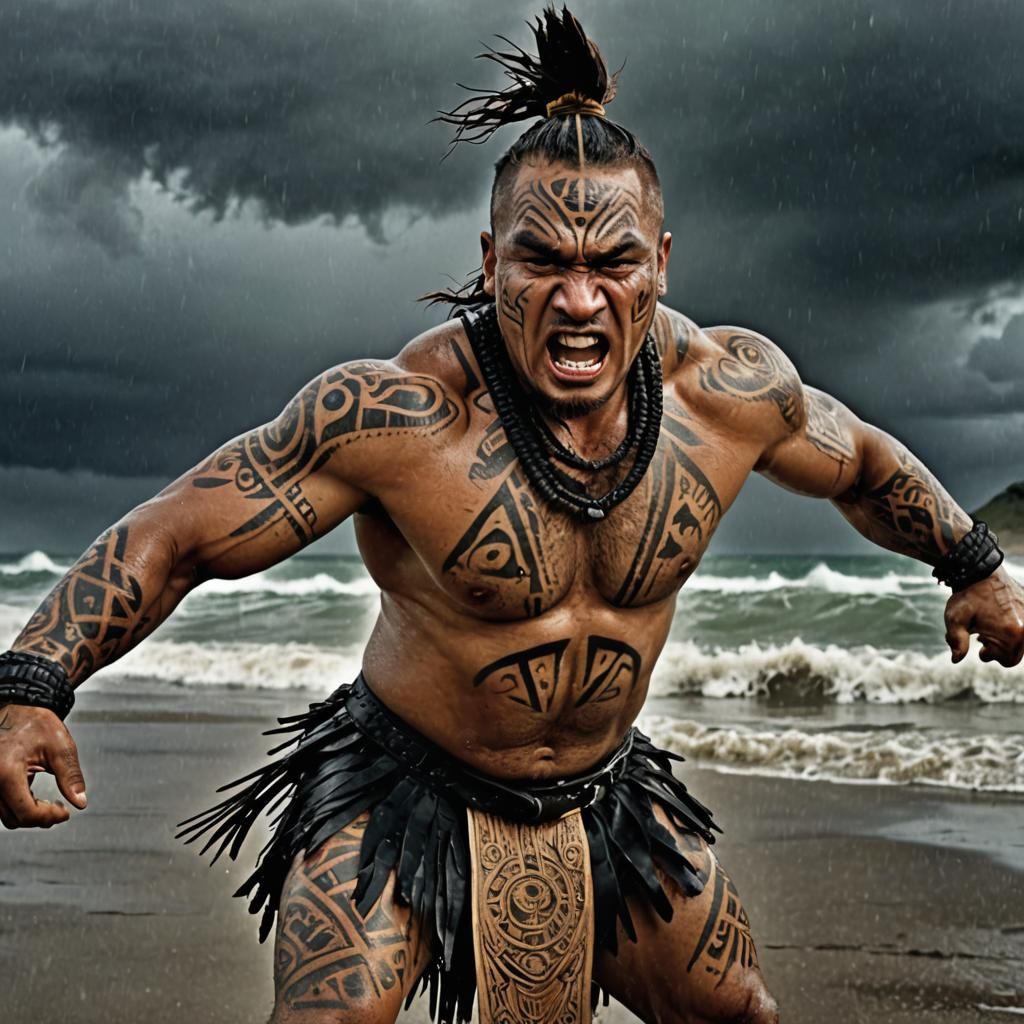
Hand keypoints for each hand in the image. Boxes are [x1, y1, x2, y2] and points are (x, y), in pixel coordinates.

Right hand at [0, 704, 87, 828]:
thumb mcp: (61, 747)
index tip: (66, 812)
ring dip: (28, 814)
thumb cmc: (38, 723)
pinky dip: (19, 806)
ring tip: (50, 804)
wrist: (18, 708)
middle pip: (14, 818)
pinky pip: (2, 805)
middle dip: (40, 818)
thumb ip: (71, 777)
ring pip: (6, 815)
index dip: (48, 817)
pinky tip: (36, 798)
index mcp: (7, 771)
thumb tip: (80, 802)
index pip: (25, 812)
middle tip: (60, 809)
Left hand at [944, 567, 1023, 666]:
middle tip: (983, 635)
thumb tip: (956, 660)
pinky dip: (1012, 628)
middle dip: (999, 648)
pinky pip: (1023, 628)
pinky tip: (998, 618)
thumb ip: (957, 641)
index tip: (979, 642)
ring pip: (1021, 642)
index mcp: (1012, 633)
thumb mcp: (955, 619)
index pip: (1007, 660)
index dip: (990, 655)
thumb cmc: (967, 596)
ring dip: (1006, 639)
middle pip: (1016, 653)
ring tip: (990, 625)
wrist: (980, 570)